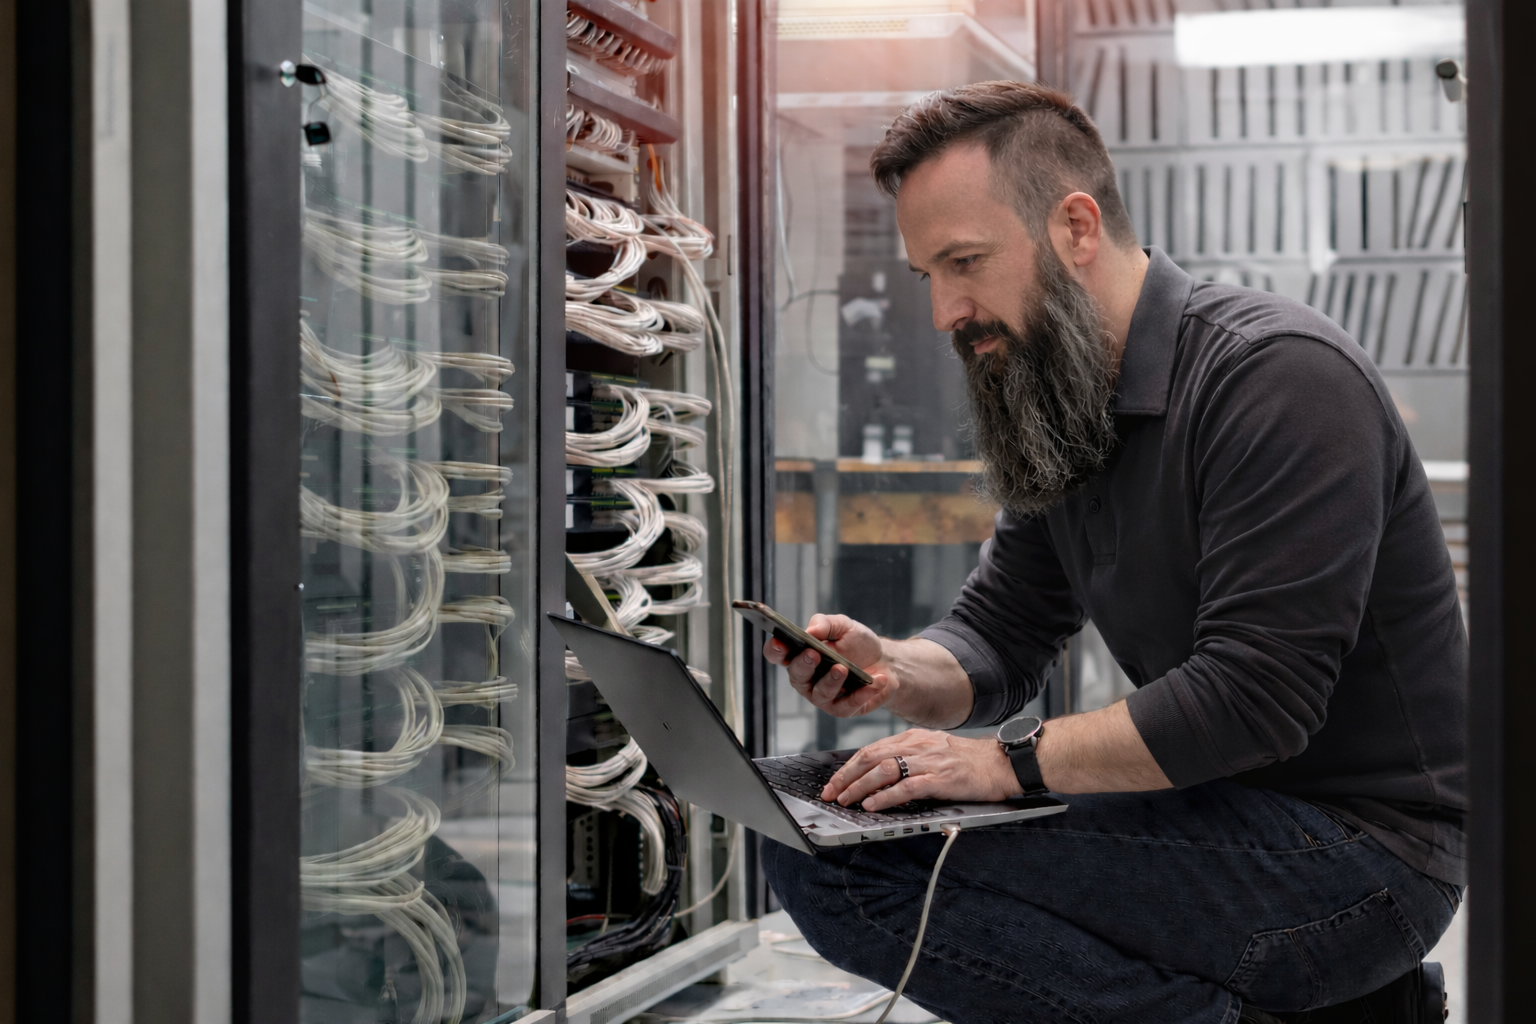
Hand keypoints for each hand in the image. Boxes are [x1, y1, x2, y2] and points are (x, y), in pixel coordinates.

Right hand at [762, 613, 895, 717]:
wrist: (884, 661)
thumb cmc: (857, 643)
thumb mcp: (843, 626)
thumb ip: (825, 624)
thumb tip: (811, 631)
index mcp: (800, 655)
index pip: (778, 655)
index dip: (775, 649)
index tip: (780, 642)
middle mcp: (807, 679)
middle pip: (796, 676)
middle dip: (803, 665)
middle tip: (814, 654)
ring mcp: (823, 696)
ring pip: (820, 694)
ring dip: (831, 681)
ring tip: (843, 668)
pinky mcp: (843, 709)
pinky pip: (847, 705)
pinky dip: (862, 693)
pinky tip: (875, 680)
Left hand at [820, 729, 1018, 811]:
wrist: (1003, 763)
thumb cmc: (970, 762)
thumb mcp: (934, 751)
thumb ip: (909, 757)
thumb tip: (879, 775)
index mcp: (913, 737)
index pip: (871, 749)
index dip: (848, 767)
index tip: (834, 782)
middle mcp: (917, 746)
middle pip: (871, 757)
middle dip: (846, 777)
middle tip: (830, 793)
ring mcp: (929, 761)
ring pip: (884, 770)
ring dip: (860, 787)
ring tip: (846, 800)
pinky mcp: (941, 779)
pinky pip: (907, 786)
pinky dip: (886, 796)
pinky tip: (873, 805)